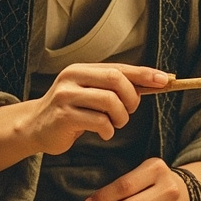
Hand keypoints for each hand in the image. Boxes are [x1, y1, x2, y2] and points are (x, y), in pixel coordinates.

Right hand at [31, 63, 169, 154]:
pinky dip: (108, 130)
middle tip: (130, 110)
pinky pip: (99, 122)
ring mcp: (66, 97)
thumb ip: (114, 87)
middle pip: (116, 80)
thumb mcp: (90, 92)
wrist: (34, 127)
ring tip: (116, 123)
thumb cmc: (70, 110)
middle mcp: (72, 78)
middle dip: (131, 97)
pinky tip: (104, 132)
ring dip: (121, 117)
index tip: (165, 80)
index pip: (119, 67)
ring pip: (109, 101)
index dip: (144, 74)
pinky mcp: (63, 116)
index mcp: (82, 69)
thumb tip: (153, 82)